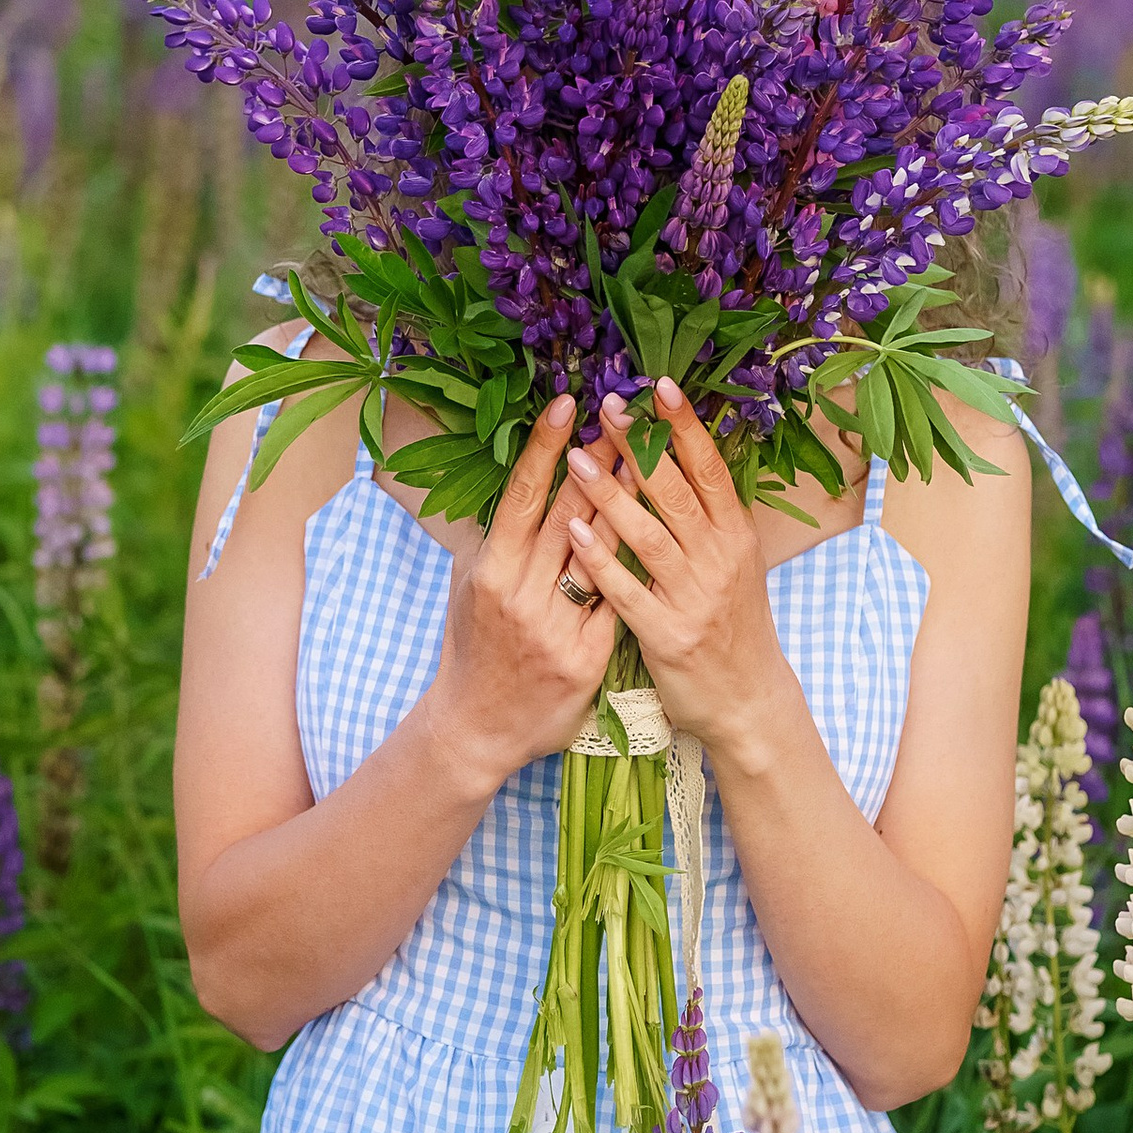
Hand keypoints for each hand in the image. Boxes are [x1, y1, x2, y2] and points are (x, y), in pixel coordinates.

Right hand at [422, 396, 617, 796]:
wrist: (479, 730)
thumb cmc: (473, 651)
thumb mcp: (471, 589)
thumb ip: (494, 542)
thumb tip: (518, 487)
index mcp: (491, 572)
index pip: (523, 496)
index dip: (546, 446)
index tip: (566, 403)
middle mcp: (522, 596)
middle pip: (569, 514)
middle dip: (600, 460)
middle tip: (626, 414)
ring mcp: (557, 629)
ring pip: (601, 554)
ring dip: (628, 503)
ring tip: (651, 458)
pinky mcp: (587, 658)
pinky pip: (618, 602)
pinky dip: (635, 566)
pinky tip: (661, 534)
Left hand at [561, 380, 802, 763]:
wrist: (748, 699)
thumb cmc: (732, 625)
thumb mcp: (734, 564)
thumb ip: (708, 517)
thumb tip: (683, 457)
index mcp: (735, 535)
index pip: (709, 468)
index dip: (684, 426)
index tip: (659, 385)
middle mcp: (719, 559)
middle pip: (676, 490)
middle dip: (640, 445)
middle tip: (606, 406)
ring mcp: (694, 596)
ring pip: (648, 534)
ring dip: (610, 492)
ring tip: (576, 456)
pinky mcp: (667, 633)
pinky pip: (626, 590)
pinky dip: (600, 559)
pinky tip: (572, 530)